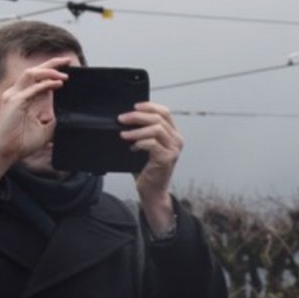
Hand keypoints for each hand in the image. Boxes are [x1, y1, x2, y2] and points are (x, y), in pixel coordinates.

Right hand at [0, 55, 72, 188]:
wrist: (6, 152)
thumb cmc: (21, 143)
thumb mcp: (44, 129)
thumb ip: (51, 118)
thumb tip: (63, 112)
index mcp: (22, 98)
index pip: (37, 79)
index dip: (51, 71)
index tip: (67, 69)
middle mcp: (17, 93)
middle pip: (34, 71)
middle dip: (51, 63)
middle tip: (67, 60)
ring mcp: (14, 95)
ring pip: (31, 74)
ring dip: (49, 71)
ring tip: (64, 74)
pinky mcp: (14, 102)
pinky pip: (32, 88)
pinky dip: (46, 84)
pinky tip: (58, 83)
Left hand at [121, 100, 182, 233]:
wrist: (151, 191)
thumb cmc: (147, 169)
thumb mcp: (145, 146)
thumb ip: (142, 131)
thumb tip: (126, 118)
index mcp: (173, 135)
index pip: (165, 112)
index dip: (149, 106)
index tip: (133, 106)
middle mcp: (176, 141)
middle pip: (159, 118)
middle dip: (137, 116)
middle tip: (122, 119)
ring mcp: (173, 150)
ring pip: (156, 129)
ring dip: (137, 130)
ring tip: (124, 135)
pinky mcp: (167, 159)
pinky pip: (152, 144)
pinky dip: (140, 143)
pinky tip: (132, 148)